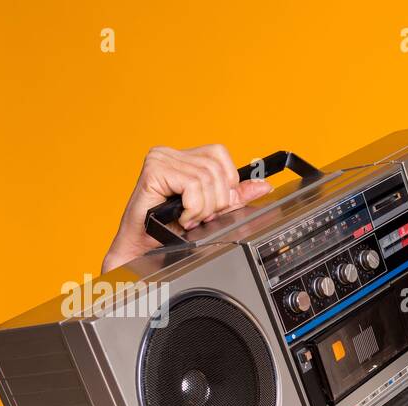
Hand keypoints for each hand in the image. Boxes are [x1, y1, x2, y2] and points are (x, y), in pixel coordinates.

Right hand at [100, 144, 274, 272]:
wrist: (144, 249)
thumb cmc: (170, 230)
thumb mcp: (212, 210)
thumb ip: (235, 196)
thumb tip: (263, 186)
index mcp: (183, 158)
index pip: (220, 154)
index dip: (226, 182)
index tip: (215, 205)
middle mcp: (170, 154)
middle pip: (216, 168)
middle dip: (216, 200)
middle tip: (200, 216)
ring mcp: (160, 159)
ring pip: (206, 178)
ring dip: (203, 208)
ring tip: (189, 219)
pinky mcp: (154, 171)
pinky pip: (192, 186)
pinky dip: (193, 208)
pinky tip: (182, 218)